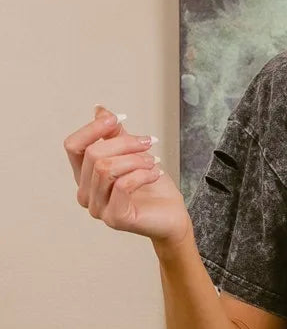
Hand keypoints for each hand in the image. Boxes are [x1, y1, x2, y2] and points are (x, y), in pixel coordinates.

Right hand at [64, 105, 191, 247]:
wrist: (172, 216)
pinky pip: (123, 185)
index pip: (73, 146)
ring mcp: (98, 209)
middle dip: (125, 143)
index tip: (118, 119)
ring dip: (135, 159)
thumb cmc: (152, 187)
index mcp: (84, 176)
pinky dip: (143, 174)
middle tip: (148, 142)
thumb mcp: (133, 153)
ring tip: (153, 161)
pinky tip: (155, 174)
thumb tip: (99, 110)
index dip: (93, 129)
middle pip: (93, 154)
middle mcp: (85, 194)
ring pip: (106, 169)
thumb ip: (114, 135)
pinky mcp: (115, 218)